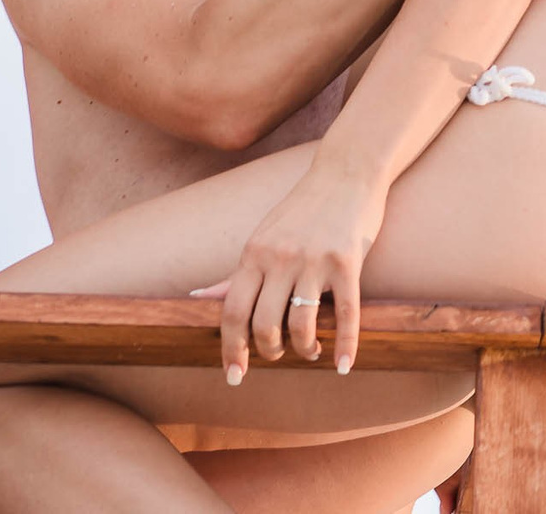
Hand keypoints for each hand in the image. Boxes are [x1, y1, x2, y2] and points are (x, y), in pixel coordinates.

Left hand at [193, 155, 384, 378]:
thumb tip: (197, 296)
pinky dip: (345, 344)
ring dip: (304, 349)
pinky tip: (342, 365)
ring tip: (310, 352)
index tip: (234, 374)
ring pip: (301, 323)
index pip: (232, 312)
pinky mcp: (347, 261)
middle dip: (269, 351)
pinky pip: (346, 312)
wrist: (347, 172)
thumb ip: (235, 273)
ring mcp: (314, 260)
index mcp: (254, 254)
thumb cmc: (304, 208)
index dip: (231, 348)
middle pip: (264, 323)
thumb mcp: (263, 237)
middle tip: (278, 356)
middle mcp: (280, 258)